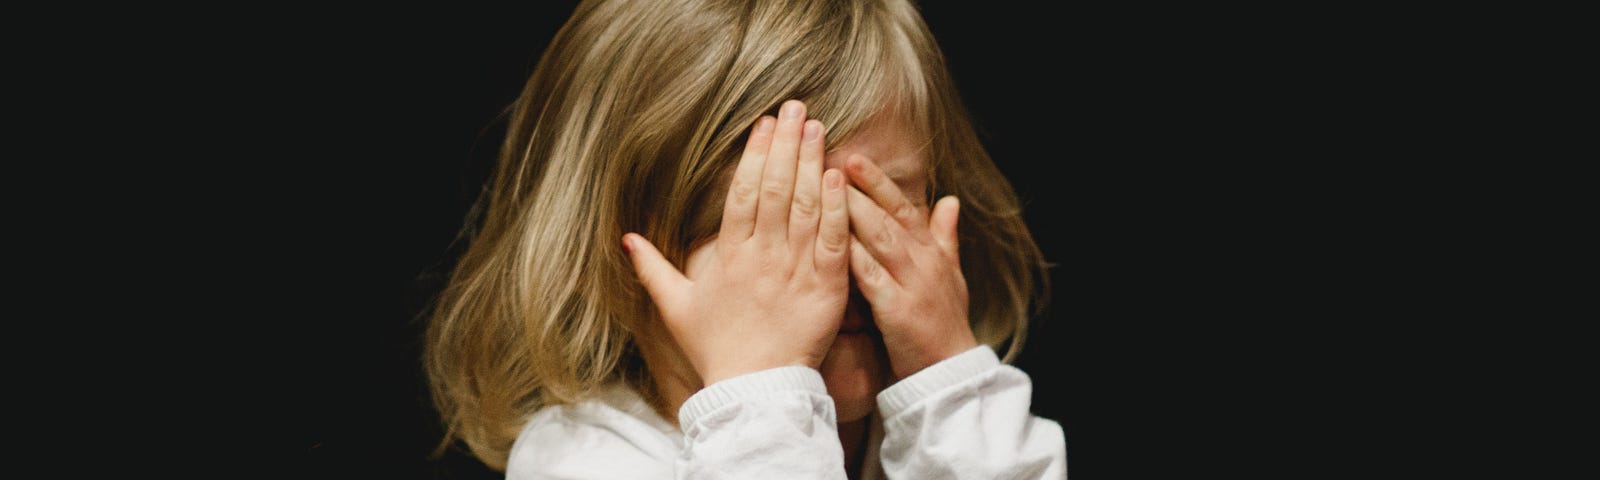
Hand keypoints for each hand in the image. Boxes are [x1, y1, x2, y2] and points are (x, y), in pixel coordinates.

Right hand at [624, 100, 850, 385]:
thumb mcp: (676, 308)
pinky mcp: (825, 289)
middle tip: (797, 109)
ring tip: (819, 128)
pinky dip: (836, 207)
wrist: (754, 391)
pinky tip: (839, 176)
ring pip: (805, 207)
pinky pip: (832, 240)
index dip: (754, 155)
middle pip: (776, 189)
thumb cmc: (716, 350)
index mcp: (729, 256)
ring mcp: (795, 271)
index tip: (764, 124)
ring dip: (813, 163)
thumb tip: (627, 238)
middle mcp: (762, 257)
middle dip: (787, 145)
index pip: (743, 193)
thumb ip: (653, 269)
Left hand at [843, 154, 976, 379]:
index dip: (877, 181)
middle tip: (829, 159)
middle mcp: (922, 260)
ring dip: (853, 211)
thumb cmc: (944, 323)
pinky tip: (830, 241)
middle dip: (859, 186)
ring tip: (825, 187)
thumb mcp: (951, 275)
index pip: (902, 206)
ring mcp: (911, 283)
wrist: (950, 372)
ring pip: (879, 238)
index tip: (852, 157)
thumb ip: (945, 236)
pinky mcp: (898, 309)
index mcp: (930, 251)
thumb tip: (950, 200)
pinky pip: (871, 277)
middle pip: (887, 215)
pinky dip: (852, 257)